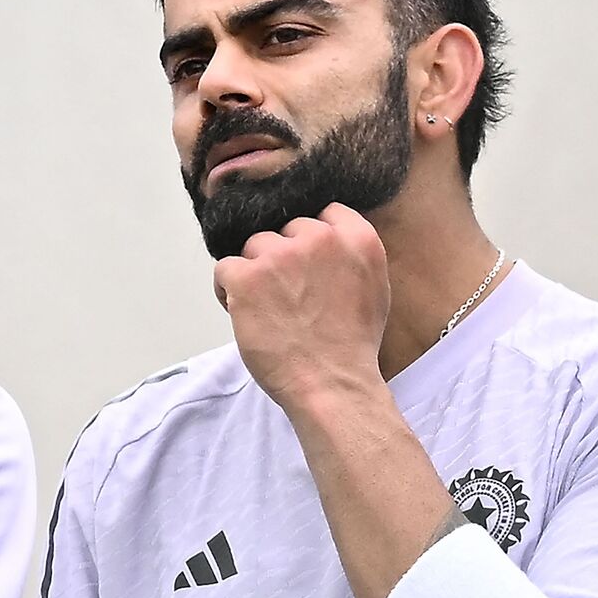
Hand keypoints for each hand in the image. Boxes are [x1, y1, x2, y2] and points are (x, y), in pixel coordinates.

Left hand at [213, 202, 390, 407]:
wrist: (332, 384)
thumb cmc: (351, 347)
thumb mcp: (373, 289)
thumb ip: (352, 255)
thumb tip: (328, 239)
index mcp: (357, 239)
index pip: (326, 213)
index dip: (311, 238)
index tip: (308, 263)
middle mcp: (319, 239)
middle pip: (286, 230)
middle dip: (283, 258)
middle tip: (288, 295)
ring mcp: (280, 255)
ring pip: (254, 247)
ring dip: (255, 273)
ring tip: (266, 308)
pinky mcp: (247, 276)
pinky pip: (224, 268)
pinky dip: (227, 290)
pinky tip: (243, 312)